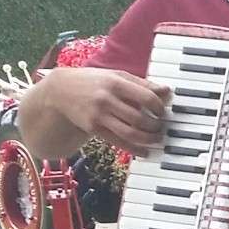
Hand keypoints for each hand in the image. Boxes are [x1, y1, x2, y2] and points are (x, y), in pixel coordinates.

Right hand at [50, 66, 170, 152]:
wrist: (61, 90)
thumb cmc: (95, 82)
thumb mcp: (116, 76)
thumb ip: (142, 84)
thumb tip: (167, 91)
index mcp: (116, 82)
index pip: (146, 97)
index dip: (159, 107)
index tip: (163, 111)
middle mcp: (107, 99)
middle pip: (140, 118)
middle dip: (155, 126)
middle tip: (162, 128)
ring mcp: (99, 115)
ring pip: (130, 133)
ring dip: (148, 139)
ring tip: (156, 139)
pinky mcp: (94, 128)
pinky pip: (118, 142)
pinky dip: (134, 149)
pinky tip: (145, 152)